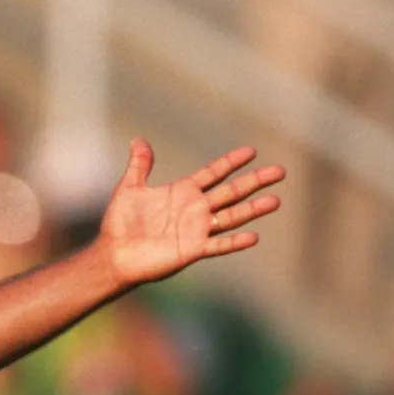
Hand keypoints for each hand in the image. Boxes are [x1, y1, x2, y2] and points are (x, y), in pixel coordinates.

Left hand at [100, 139, 283, 286]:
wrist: (113, 254)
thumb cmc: (120, 224)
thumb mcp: (128, 189)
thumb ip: (139, 166)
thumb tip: (138, 140)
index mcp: (183, 192)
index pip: (213, 173)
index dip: (231, 163)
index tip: (251, 151)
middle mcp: (195, 209)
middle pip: (231, 192)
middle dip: (255, 181)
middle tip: (280, 171)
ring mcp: (197, 230)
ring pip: (231, 217)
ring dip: (253, 209)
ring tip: (275, 201)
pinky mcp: (192, 250)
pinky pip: (218, 245)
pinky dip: (234, 242)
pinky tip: (253, 237)